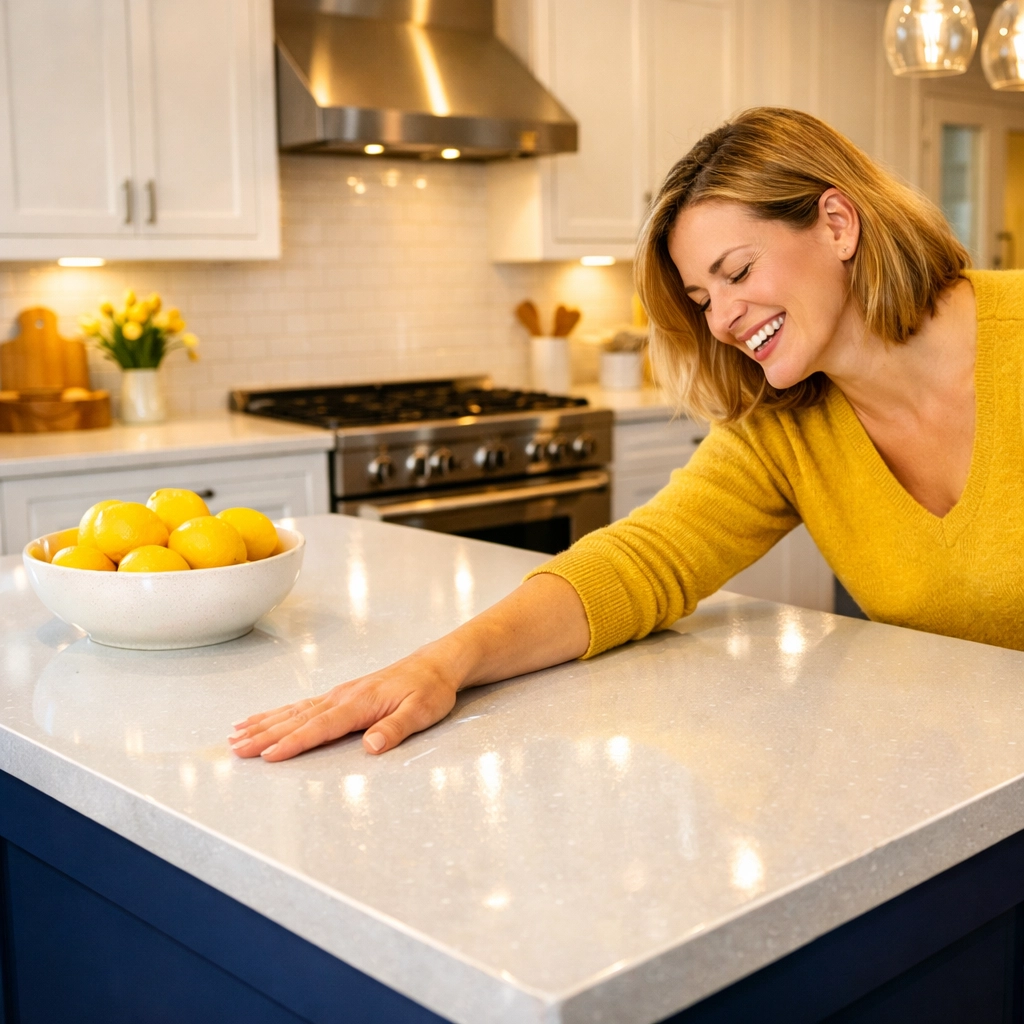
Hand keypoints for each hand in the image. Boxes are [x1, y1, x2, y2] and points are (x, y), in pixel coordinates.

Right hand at [228, 651, 459, 760]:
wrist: (435, 664)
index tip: (268, 756)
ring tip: (236, 735)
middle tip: (236, 749)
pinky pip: (302, 705)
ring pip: (294, 711)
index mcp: (360, 703)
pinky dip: (278, 713)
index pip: (320, 727)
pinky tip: (263, 719)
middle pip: (297, 719)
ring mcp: (339, 694)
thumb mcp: (422, 712)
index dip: (293, 743)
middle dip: (265, 735)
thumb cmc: (430, 689)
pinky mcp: (340, 695)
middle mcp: (343, 696)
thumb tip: (372, 745)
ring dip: (264, 724)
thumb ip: (395, 728)